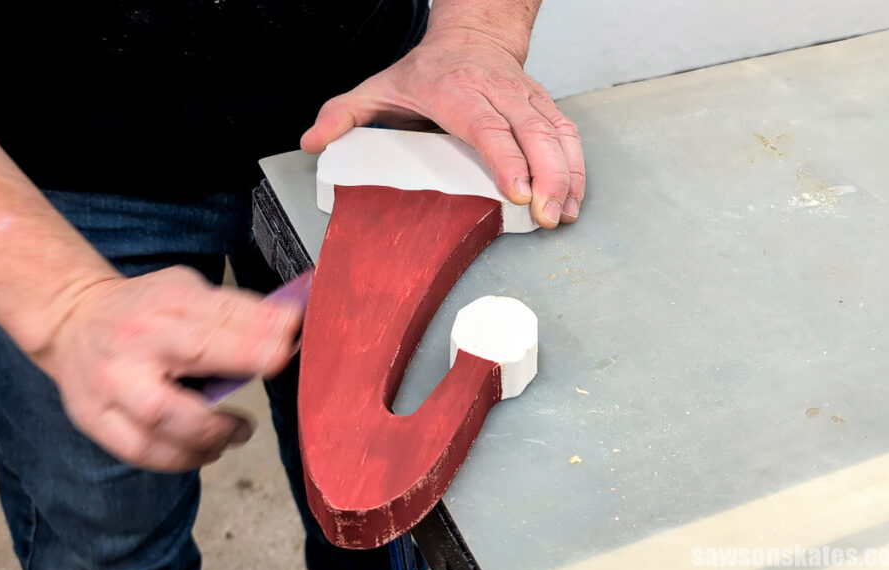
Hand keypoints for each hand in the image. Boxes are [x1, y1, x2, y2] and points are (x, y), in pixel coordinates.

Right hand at [31, 266, 302, 471]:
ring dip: (212, 433)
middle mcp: (135, 341)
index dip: (258, 332)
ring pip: (164, 418)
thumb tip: (287, 328)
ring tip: (238, 432)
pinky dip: (182, 457)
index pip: (218, 316)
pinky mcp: (95, 419)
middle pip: (190, 356)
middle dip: (239, 367)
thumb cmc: (142, 308)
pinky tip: (205, 449)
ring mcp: (110, 383)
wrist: (71, 320)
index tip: (289, 341)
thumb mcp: (186, 289)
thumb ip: (233, 311)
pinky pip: (143, 451)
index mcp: (163, 303)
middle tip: (271, 378)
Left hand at [301, 28, 584, 228]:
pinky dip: (576, 166)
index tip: (518, 191)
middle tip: (547, 215)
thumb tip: (312, 141)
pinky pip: (567, 134)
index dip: (505, 158)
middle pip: (530, 132)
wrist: (472, 36)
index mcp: (456, 91)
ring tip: (565, 213)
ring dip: (566, 175)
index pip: (486, 126)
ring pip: (555, 133)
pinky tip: (575, 197)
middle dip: (546, 175)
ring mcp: (525, 98)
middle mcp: (496, 92)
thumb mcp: (378, 86)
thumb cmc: (427, 71)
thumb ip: (343, 114)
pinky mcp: (544, 105)